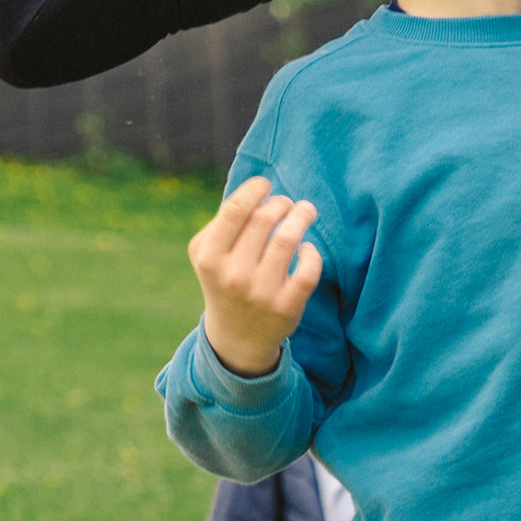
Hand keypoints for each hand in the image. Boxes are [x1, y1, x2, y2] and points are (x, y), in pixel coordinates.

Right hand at [188, 176, 321, 376]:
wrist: (236, 337)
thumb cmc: (225, 281)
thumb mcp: (208, 255)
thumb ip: (223, 223)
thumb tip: (254, 190)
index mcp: (210, 257)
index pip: (234, 210)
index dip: (254, 189)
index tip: (266, 184)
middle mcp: (233, 275)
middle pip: (264, 220)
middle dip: (281, 203)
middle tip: (288, 203)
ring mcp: (261, 293)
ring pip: (288, 240)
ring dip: (302, 217)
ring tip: (306, 210)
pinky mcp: (286, 307)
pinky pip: (308, 271)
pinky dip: (312, 253)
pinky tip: (307, 249)